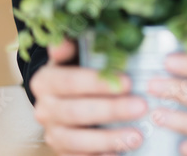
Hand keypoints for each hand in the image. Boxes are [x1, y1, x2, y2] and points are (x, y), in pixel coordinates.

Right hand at [30, 37, 148, 154]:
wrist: (65, 95)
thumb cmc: (80, 69)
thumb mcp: (76, 53)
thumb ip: (74, 45)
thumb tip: (64, 42)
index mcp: (45, 81)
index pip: (70, 81)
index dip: (98, 83)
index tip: (128, 82)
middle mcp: (44, 108)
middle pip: (76, 111)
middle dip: (111, 110)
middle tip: (141, 107)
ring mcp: (52, 133)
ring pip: (77, 140)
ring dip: (108, 139)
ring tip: (137, 137)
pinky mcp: (62, 151)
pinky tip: (120, 153)